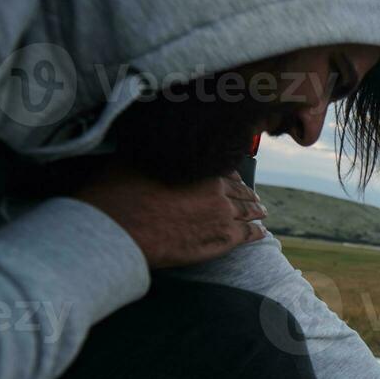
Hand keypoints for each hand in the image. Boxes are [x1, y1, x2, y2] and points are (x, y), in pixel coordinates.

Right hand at [74, 168, 267, 268]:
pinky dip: (256, 232)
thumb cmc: (118, 195)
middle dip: (246, 194)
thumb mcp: (131, 159)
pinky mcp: (223, 239)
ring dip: (255, 210)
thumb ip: (152, 153)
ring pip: (246, 211)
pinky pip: (248, 234)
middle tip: (254, 196)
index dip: (231, 175)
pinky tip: (261, 232)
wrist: (119, 231)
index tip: (235, 177)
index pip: (223, 169)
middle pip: (238, 191)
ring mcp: (222, 214)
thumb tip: (150, 139)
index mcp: (198, 167)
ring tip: (261, 211)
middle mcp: (215, 188)